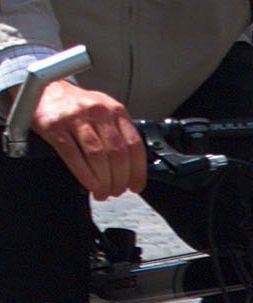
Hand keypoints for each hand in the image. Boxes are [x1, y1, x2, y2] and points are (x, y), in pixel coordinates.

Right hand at [33, 80, 144, 198]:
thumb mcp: (104, 114)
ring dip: (103, 180)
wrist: (44, 91)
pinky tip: (90, 185)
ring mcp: (76, 118)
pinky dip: (84, 174)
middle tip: (116, 192)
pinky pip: (73, 155)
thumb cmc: (77, 107)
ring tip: (103, 192)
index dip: (138, 171)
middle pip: (117, 154)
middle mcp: (98, 112)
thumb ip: (119, 135)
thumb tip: (132, 171)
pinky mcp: (55, 126)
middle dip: (119, 179)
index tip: (136, 186)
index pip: (135, 146)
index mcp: (116, 111)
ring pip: (97, 156)